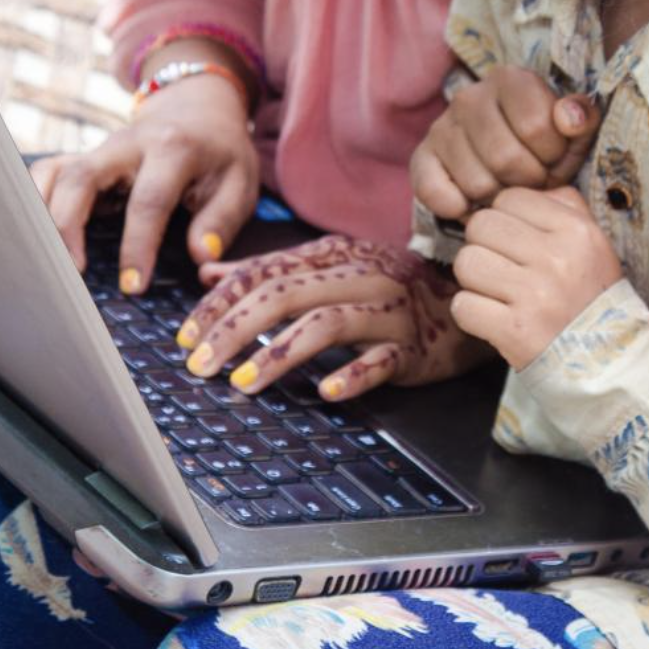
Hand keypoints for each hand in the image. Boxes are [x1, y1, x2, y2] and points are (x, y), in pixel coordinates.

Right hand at [31, 73, 256, 291]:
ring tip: (42, 260)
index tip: (133, 286)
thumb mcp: (240, 182)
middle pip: (82, 178)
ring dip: (41, 214)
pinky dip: (32, 201)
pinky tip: (32, 237)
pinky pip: (46, 173)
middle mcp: (127, 144)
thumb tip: (200, 258)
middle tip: (71, 274)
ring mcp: (100, 149)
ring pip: (55, 172)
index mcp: (173, 149)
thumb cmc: (220, 154)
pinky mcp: (84, 157)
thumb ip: (221, 220)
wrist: (198, 109)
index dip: (137, 245)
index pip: (149, 200)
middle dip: (69, 227)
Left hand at [177, 236, 489, 400]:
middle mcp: (356, 275)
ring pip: (325, 323)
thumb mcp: (328, 268)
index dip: (220, 303)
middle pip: (285, 294)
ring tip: (243, 382)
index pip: (263, 272)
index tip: (184, 335)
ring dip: (279, 353)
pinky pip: (380, 359)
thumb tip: (209, 274)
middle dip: (234, 329)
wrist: (463, 297)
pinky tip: (327, 394)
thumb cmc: (387, 287)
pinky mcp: (412, 345)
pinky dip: (353, 375)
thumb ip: (270, 270)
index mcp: (330, 254)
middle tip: (200, 363)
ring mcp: (386, 310)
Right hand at [410, 67, 599, 219]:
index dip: (553, 154)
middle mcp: (469, 97)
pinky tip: (474, 202)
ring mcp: (441, 127)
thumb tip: (569, 119)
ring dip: (500, 198)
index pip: (536, 126)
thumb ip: (581, 119)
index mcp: (509, 79)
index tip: (553, 156)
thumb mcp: (574, 131)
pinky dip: (458, 208)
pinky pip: (434, 192)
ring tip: (508, 187)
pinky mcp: (421, 157)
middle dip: (529, 181)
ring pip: (477, 183)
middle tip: (533, 180)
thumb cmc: (544, 145)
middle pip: (505, 158)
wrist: (508, 161)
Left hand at [450, 187, 621, 369]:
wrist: (611, 363)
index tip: (515, 241)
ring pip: (466, 263)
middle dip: (484, 246)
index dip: (504, 218)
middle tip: (503, 269)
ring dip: (474, 281)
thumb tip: (514, 193)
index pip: (508, 198)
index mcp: (576, 231)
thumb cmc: (593, 298)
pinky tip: (494, 318)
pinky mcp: (514, 332)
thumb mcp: (594, 243)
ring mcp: (535, 296)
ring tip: (498, 294)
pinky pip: (462, 305)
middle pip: (480, 225)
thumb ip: (563, 205)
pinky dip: (472, 314)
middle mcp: (557, 259)